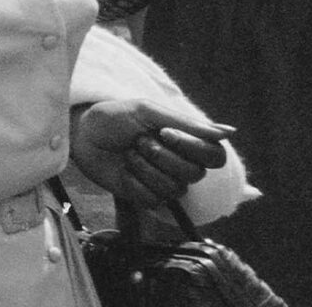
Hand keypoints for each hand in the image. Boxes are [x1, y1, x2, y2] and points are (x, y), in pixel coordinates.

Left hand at [70, 99, 230, 209]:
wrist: (81, 134)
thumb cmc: (114, 117)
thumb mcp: (148, 111)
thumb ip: (187, 124)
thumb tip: (230, 132)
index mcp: (187, 141)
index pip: (215, 156)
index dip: (194, 147)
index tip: (166, 132)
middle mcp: (181, 163)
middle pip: (195, 173)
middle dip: (162, 156)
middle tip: (139, 141)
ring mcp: (164, 181)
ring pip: (174, 188)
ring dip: (146, 168)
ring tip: (129, 153)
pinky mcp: (146, 196)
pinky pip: (153, 199)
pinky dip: (134, 182)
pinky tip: (124, 171)